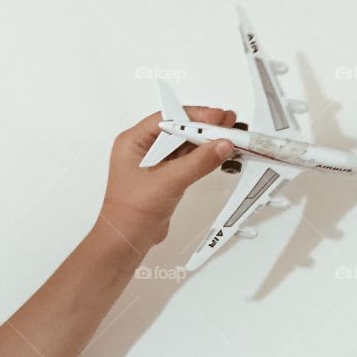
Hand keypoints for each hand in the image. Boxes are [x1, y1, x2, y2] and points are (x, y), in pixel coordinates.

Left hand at [97, 106, 237, 250]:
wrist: (127, 240)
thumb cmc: (131, 213)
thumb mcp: (168, 182)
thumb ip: (198, 162)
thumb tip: (221, 145)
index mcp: (133, 142)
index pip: (168, 119)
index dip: (195, 116)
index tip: (218, 117)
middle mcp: (142, 149)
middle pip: (178, 129)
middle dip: (204, 127)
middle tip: (229, 123)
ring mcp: (154, 163)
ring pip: (184, 144)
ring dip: (206, 141)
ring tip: (230, 136)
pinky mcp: (164, 177)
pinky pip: (186, 160)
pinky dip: (203, 156)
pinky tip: (218, 153)